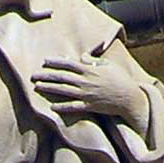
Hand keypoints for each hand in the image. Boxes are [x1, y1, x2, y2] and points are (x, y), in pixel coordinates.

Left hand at [31, 53, 146, 119]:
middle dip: (46, 75)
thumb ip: (93, 61)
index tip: (44, 61)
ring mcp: (86, 95)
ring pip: (64, 91)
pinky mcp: (89, 106)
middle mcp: (86, 82)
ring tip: (37, 87)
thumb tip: (81, 56)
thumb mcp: (109, 65)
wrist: (130, 98)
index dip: (55, 62)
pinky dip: (62, 107)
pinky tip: (51, 106)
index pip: (69, 64)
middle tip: (33, 75)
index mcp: (90, 70)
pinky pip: (73, 107)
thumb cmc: (121, 79)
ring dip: (49, 89)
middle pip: (62, 77)